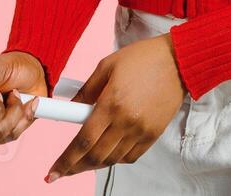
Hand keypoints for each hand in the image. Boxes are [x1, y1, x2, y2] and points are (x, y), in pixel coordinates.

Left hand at [44, 33, 185, 182]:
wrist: (177, 61)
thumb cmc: (141, 58)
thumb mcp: (106, 66)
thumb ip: (86, 90)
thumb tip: (70, 107)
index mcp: (111, 104)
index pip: (83, 141)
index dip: (66, 160)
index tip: (53, 172)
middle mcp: (126, 122)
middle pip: (96, 155)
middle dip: (75, 167)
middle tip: (62, 171)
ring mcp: (141, 130)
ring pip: (112, 159)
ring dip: (93, 164)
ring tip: (81, 163)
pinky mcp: (153, 134)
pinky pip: (130, 156)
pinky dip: (115, 159)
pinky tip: (106, 155)